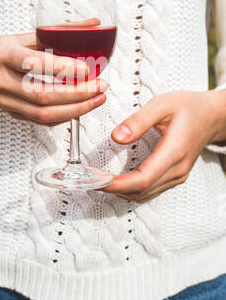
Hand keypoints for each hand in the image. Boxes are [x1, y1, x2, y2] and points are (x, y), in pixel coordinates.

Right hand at [0, 32, 106, 125]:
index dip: (61, 68)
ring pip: (43, 113)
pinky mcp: (13, 115)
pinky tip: (81, 108)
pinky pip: (42, 121)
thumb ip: (58, 32)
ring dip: (76, 109)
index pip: (32, 63)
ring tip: (98, 99)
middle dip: (77, 93)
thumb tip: (94, 24)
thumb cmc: (2, 51)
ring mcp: (6, 102)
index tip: (86, 69)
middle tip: (100, 86)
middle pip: (42, 94)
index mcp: (4, 55)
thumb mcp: (24, 36)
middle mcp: (2, 81)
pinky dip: (65, 116)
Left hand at [103, 91, 225, 202]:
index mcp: (174, 152)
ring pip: (144, 194)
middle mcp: (176, 170)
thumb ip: (139, 120)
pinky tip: (116, 180)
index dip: (117, 184)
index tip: (96, 180)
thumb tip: (117, 137)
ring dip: (120, 191)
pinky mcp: (174, 176)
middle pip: (140, 191)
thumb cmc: (188, 107)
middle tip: (87, 180)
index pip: (142, 179)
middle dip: (112, 189)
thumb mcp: (162, 104)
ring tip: (97, 179)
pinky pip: (150, 190)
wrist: (212, 116)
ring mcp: (177, 176)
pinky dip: (130, 189)